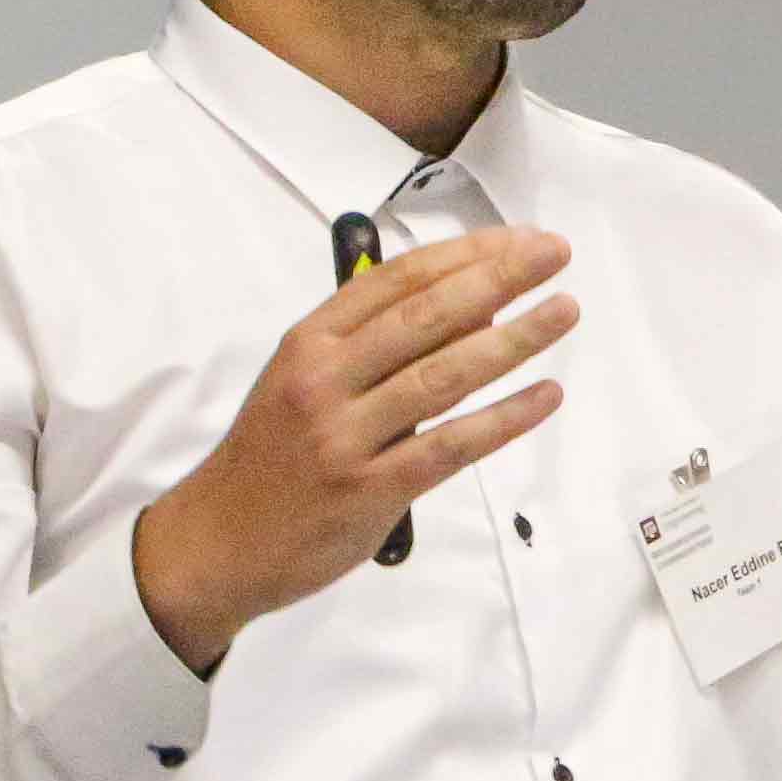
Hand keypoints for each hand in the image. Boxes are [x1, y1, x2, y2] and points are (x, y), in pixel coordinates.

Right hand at [132, 224, 575, 672]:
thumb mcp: (300, 381)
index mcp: (309, 342)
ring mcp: (345, 436)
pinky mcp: (369, 490)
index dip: (465, 254)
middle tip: (555, 255)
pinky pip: (451, 446)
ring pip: (444, 375)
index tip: (517, 238)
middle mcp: (324, 380)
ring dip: (514, 338)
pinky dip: (504, 418)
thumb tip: (468, 307)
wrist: (217, 541)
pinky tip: (545, 396)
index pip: (397, 281)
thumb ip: (370, 347)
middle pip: (427, 315)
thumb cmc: (270, 456)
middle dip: (499, 277)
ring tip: (564, 311)